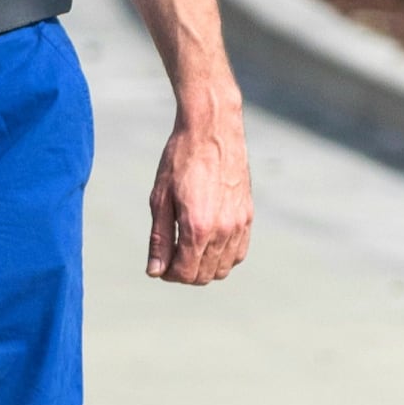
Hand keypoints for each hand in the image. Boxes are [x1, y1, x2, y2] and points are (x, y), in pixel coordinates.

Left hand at [147, 106, 251, 284]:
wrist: (212, 129)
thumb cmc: (180, 159)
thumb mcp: (160, 198)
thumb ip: (159, 238)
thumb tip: (154, 271)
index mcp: (198, 227)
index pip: (185, 273)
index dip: (168, 274)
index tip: (158, 263)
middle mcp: (223, 230)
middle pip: (204, 275)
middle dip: (184, 273)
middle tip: (169, 256)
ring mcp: (239, 224)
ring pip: (223, 268)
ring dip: (203, 267)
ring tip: (186, 249)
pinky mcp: (248, 216)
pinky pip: (238, 252)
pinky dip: (223, 256)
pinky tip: (207, 242)